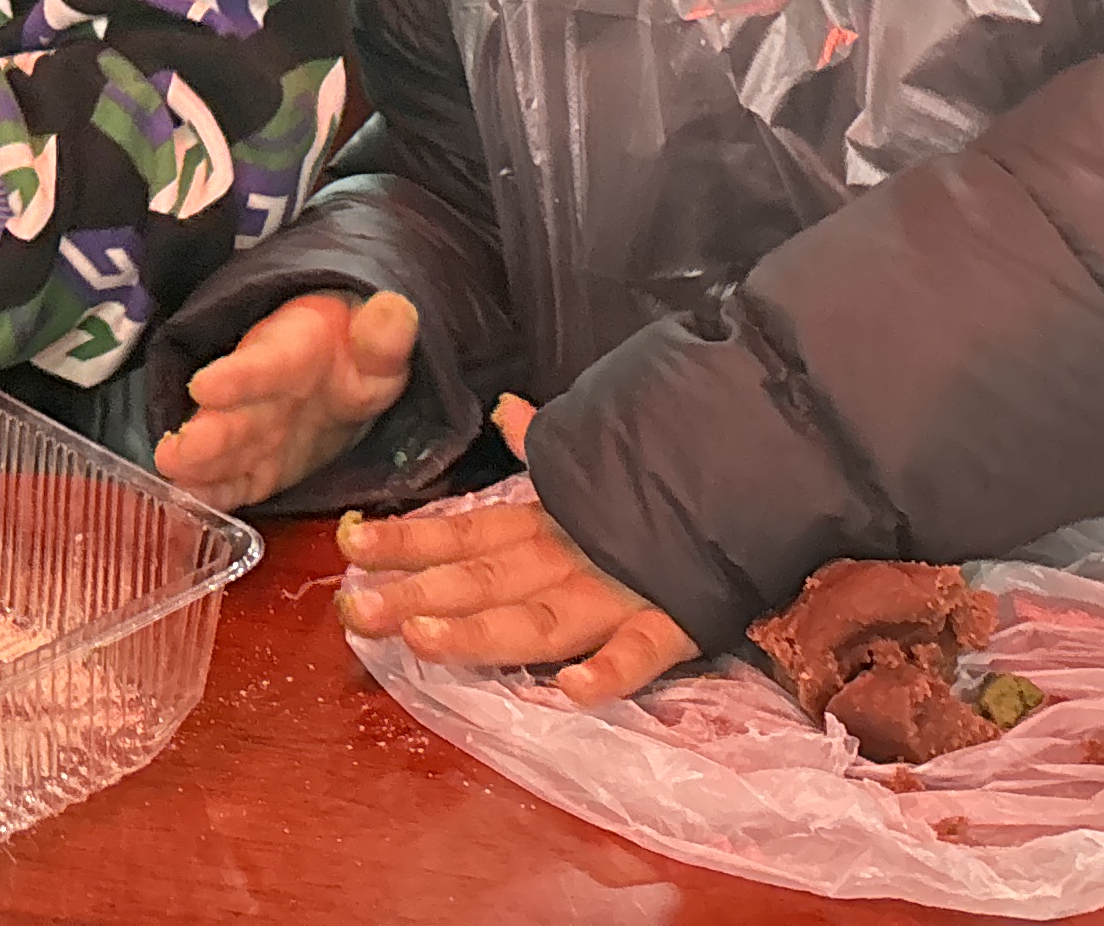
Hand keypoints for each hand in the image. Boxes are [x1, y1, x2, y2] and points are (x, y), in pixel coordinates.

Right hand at [153, 288, 419, 507]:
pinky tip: (189, 507)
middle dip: (205, 435)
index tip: (204, 387)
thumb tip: (393, 312)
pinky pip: (235, 481)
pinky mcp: (259, 464)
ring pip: (224, 450)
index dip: (236, 377)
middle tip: (170, 454)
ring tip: (170, 480)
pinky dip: (213, 494)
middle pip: (232, 414)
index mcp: (291, 351)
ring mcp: (255, 430)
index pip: (264, 363)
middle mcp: (261, 392)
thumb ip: (385, 333)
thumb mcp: (381, 339)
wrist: (342, 366)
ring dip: (198, 467)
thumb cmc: (358, 348)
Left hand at [331, 395, 696, 704]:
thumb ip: (547, 450)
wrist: (756, 476)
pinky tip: (568, 691)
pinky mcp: (672, 622)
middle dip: (416, 596)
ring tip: (425, 641)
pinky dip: (607, 673)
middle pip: (481, 579)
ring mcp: (617, 593)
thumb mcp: (599, 466)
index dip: (405, 540)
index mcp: (546, 525)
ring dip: (482, 633)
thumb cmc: (663, 488)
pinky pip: (639, 653)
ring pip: (539, 620)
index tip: (347, 545)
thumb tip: (509, 411)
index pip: (462, 531)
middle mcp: (568, 558)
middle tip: (355, 610)